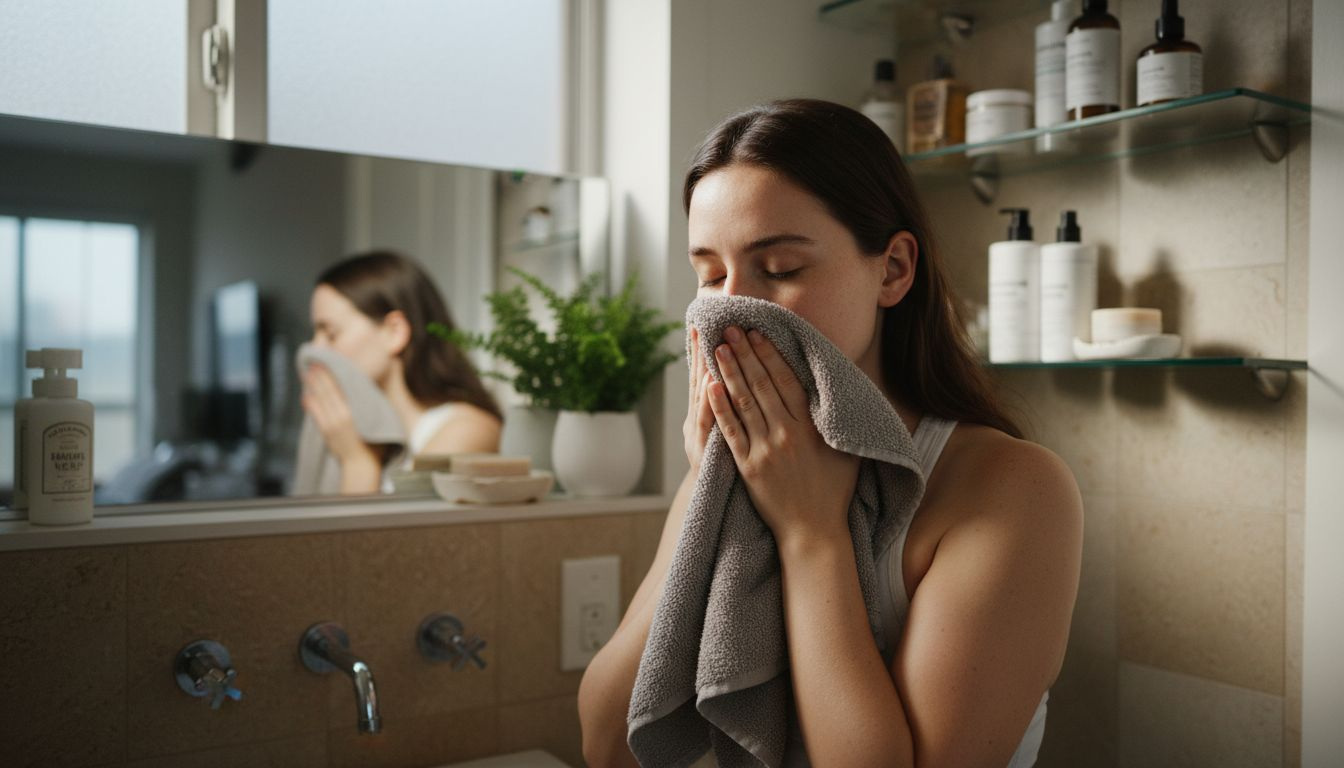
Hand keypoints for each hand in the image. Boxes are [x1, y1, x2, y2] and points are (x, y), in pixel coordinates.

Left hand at [301, 364, 379, 467]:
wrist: (361, 464)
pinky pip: (315, 413)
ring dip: (313, 386)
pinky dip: (310, 403)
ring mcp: (330, 423)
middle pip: (327, 390)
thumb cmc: (375, 443)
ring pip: (319, 399)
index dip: (332, 374)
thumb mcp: (376, 420)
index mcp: (354, 411)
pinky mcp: (325, 431)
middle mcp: (340, 415)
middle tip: (314, 361)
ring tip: (307, 373)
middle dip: (320, 375)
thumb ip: (370, 404)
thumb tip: (365, 388)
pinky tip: (306, 395)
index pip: (340, 387)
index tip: (328, 361)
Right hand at [683, 327, 715, 474]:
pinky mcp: (705, 452)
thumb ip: (722, 408)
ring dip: (706, 370)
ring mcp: (699, 437)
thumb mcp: (721, 434)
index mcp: (700, 416)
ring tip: (710, 345)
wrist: (712, 504)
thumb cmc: (719, 467)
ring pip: (702, 399)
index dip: (699, 351)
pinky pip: (711, 425)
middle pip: (698, 382)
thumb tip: (723, 377)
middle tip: (702, 324)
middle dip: (701, 353)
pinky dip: (710, 404)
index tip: (700, 324)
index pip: (700, 377)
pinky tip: (711, 384)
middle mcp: (695, 423)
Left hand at [707, 326, 859, 544]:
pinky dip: (720, 408)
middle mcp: (787, 434)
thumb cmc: (834, 490)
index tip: (758, 332)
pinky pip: (731, 431)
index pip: (787, 380)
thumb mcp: (845, 449)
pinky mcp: (748, 467)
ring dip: (730, 372)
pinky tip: (709, 387)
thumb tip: (835, 387)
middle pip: (762, 384)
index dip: (770, 354)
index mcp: (810, 427)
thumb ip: (836, 418)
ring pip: (744, 402)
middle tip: (731, 328)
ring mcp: (765, 450)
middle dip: (745, 353)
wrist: (815, 531)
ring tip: (718, 347)